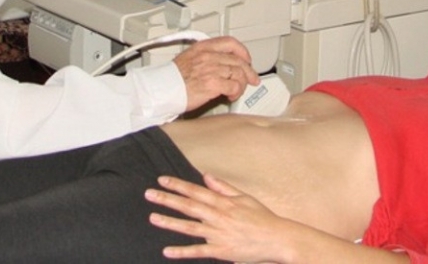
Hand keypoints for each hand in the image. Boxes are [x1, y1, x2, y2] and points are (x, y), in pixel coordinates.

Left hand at [146, 173, 288, 262]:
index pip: (196, 191)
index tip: (162, 180)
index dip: (178, 185)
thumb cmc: (262, 217)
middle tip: (149, 194)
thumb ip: (223, 187)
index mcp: (224, 202)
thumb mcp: (244, 197)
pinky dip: (182, 251)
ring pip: (190, 227)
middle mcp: (219, 216)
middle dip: (168, 199)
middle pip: (189, 206)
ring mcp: (219, 234)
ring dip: (170, 222)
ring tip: (152, 218)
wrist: (278, 238)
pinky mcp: (221, 250)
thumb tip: (206, 176)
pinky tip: (167, 250)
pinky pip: (198, 251)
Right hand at [173, 37, 258, 110]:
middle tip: (252, 79)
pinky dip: (236, 92)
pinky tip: (231, 96)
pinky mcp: (212, 84)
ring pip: (239, 73)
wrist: (162, 90)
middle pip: (238, 60)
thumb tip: (219, 62)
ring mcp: (211, 69)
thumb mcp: (187, 58)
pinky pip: (234, 86)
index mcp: (202, 47)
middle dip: (248, 71)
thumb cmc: (172, 79)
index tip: (246, 59)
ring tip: (237, 90)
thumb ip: (204, 56)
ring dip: (241, 84)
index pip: (229, 42)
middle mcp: (208, 56)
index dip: (242, 51)